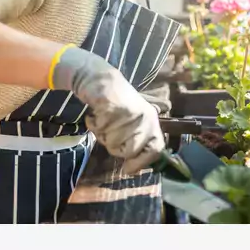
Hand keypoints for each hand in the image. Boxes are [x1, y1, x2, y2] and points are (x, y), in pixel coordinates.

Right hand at [51, 46, 164, 173]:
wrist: (101, 79)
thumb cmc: (117, 105)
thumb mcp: (133, 124)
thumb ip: (136, 143)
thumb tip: (132, 170)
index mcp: (152, 122)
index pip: (156, 149)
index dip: (142, 162)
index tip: (127, 169)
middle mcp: (145, 117)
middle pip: (129, 150)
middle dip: (115, 146)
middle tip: (110, 132)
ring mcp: (130, 112)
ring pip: (111, 141)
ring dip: (102, 133)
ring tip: (104, 119)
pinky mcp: (113, 107)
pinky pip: (99, 129)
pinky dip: (93, 124)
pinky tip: (96, 113)